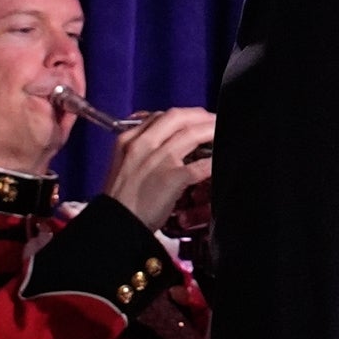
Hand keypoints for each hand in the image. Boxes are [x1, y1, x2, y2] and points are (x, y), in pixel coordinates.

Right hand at [102, 104, 215, 232]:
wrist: (115, 224)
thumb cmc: (120, 199)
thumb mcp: (123, 166)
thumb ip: (141, 151)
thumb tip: (164, 143)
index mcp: (129, 140)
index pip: (159, 116)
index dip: (183, 114)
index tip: (196, 118)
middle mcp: (143, 145)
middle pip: (178, 118)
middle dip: (201, 116)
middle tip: (215, 120)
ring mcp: (158, 160)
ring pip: (191, 134)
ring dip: (212, 130)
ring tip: (223, 132)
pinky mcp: (171, 179)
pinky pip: (199, 166)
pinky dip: (213, 162)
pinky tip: (221, 161)